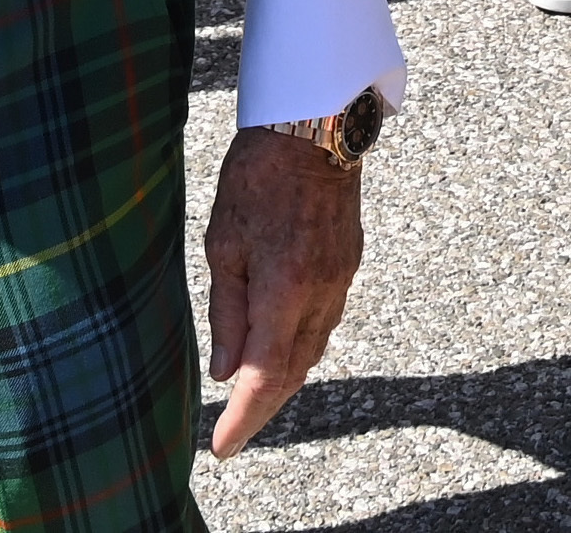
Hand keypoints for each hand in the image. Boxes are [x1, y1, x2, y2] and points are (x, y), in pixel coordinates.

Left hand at [202, 127, 363, 458]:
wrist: (315, 125)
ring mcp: (341, 278)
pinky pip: (325, 321)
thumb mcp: (224, 244)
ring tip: (251, 395)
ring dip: (284, 378)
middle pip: (295, 372)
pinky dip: (300, 345)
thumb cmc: (257, 176)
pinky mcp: (349, 263)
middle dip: (263, 408)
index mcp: (285, 289)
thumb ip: (227, 313)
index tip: (221, 446)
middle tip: (231, 431)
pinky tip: (280, 346)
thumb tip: (226, 373)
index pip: (265, 377)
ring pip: (314, 349)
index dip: (243, 420)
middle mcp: (321, 293)